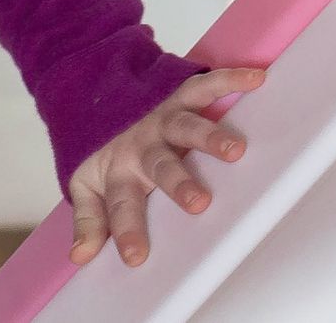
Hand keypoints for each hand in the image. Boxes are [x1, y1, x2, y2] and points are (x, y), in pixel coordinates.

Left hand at [68, 67, 263, 267]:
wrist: (97, 90)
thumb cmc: (103, 146)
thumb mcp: (87, 183)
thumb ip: (89, 218)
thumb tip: (81, 256)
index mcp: (120, 171)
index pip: (121, 205)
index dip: (126, 229)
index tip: (136, 257)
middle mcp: (143, 145)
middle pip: (160, 165)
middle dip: (179, 183)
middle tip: (199, 202)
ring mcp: (164, 117)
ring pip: (187, 126)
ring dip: (210, 136)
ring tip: (235, 150)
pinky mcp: (180, 93)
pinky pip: (207, 84)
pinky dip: (230, 79)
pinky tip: (254, 79)